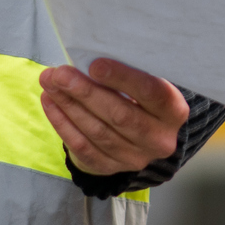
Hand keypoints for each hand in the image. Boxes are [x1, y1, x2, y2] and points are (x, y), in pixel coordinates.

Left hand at [39, 59, 189, 175]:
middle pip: (120, 116)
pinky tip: (50, 102)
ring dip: (69, 105)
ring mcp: (136, 158)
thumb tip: (88, 57)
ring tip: (50, 82)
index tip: (95, 64)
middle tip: (60, 73)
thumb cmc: (141, 93)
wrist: (144, 132)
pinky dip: (62, 124)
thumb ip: (127, 71)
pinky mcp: (111, 168)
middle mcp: (160, 139)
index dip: (123, 78)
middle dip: (86, 92)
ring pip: (97, 132)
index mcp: (174, 111)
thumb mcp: (146, 80)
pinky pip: (83, 147)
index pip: (152, 93)